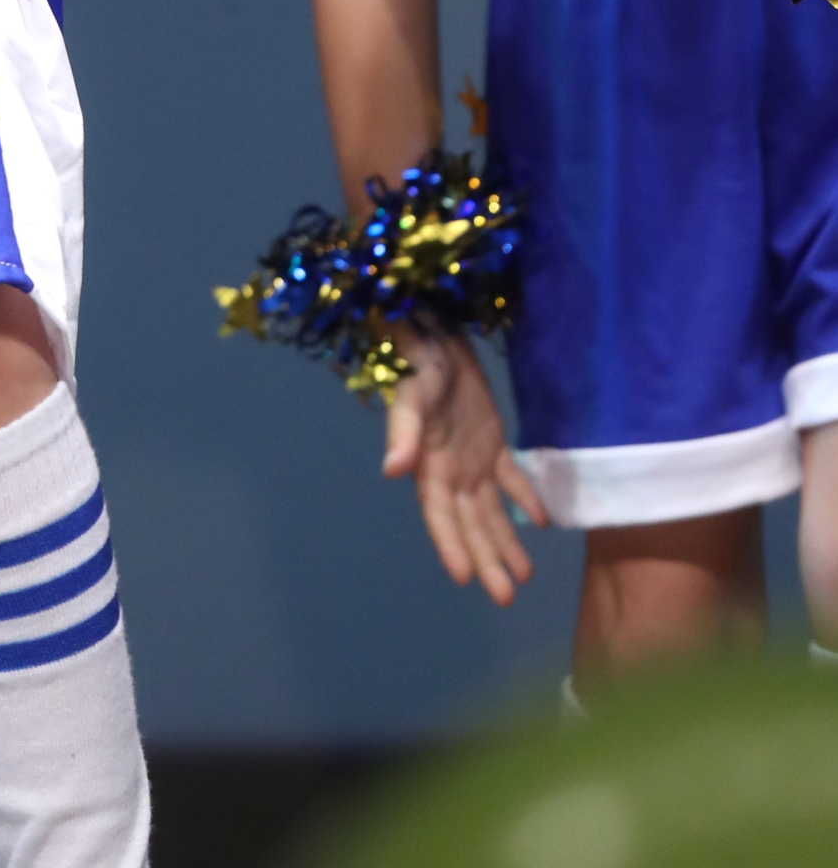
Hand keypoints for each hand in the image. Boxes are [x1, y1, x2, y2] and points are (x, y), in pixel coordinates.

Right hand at [382, 331, 546, 603]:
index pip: (440, 515)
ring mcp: (473, 459)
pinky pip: (510, 478)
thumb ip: (403, 432)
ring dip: (505, 542)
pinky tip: (541, 522)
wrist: (439, 335)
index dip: (450, 545)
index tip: (464, 579)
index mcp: (430, 466)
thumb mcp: (412, 396)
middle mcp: (451, 472)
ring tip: (524, 576)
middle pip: (469, 523)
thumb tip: (392, 471)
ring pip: (491, 511)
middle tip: (505, 597)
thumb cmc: (421, 365)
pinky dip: (524, 499)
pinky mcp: (492, 442)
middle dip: (485, 559)